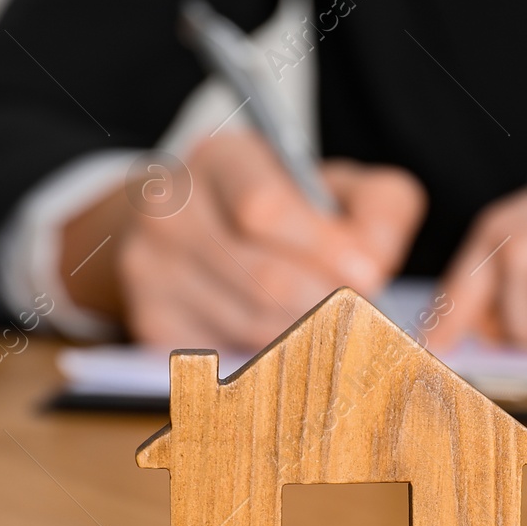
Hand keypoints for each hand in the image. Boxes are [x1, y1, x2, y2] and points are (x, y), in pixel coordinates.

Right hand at [59, 130, 424, 348]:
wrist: (194, 232)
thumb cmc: (284, 210)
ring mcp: (150, 270)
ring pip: (251, 328)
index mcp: (219, 159)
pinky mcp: (151, 326)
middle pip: (262, 279)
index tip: (371, 276)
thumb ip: (376, 210)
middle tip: (370, 321)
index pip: (263, 208)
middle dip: (329, 307)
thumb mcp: (336, 185)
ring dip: (310, 342)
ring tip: (341, 336)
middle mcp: (169, 209)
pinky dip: (274, 367)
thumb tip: (374, 266)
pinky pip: (228, 363)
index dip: (324, 248)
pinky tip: (295, 352)